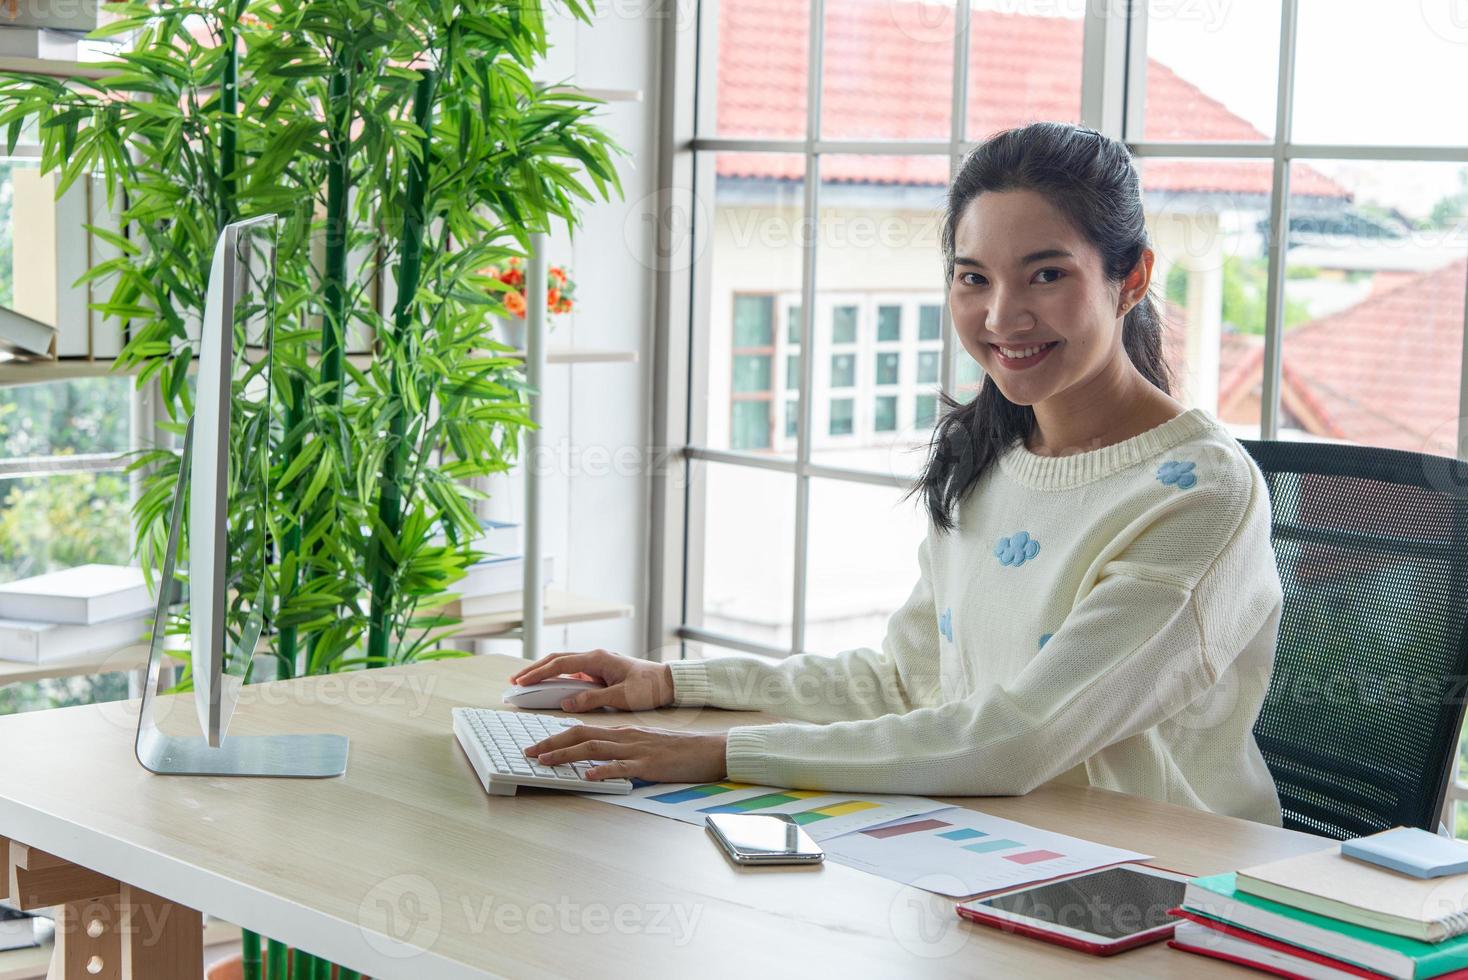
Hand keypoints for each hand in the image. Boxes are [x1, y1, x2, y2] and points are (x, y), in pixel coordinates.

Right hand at [508, 649, 674, 711]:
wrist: (667, 682)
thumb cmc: (648, 687)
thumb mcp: (621, 696)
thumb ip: (592, 699)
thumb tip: (567, 703)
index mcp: (598, 659)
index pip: (561, 664)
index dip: (539, 673)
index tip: (522, 681)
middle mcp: (595, 657)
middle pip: (557, 660)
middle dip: (534, 669)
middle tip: (515, 681)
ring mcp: (597, 664)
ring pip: (563, 665)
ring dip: (544, 672)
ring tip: (525, 683)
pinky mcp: (600, 672)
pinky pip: (573, 673)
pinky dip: (557, 678)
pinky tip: (548, 686)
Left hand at [522, 725, 727, 782]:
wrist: (707, 750)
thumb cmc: (677, 750)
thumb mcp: (644, 745)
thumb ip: (621, 749)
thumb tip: (597, 758)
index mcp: (622, 732)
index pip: (582, 729)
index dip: (556, 737)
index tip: (537, 745)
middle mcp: (625, 737)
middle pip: (581, 735)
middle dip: (551, 744)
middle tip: (529, 752)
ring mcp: (636, 750)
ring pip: (594, 748)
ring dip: (567, 755)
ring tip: (545, 762)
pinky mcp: (649, 765)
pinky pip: (622, 767)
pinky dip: (602, 771)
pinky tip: (588, 776)